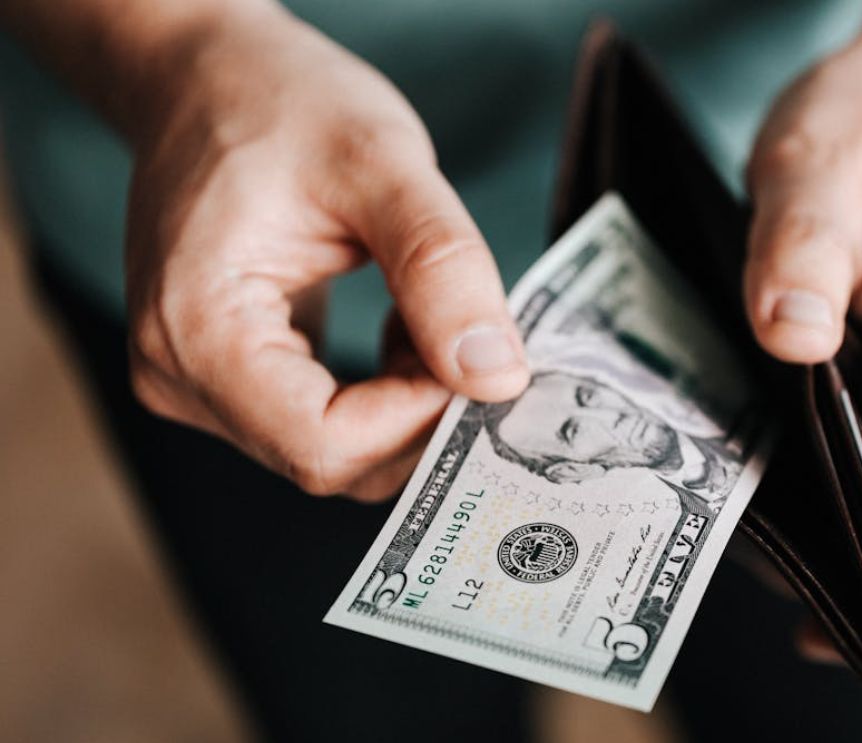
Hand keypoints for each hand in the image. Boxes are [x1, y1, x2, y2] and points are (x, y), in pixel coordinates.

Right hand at [124, 6, 528, 500]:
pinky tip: (403, 328)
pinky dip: (384, 393)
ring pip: (333, 450)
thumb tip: (497, 378)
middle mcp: (179, 376)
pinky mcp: (226, 378)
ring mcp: (197, 383)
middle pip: (330, 459)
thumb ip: (442, 270)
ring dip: (407, 403)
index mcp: (196, 329)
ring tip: (429, 315)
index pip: (324, 444)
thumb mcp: (382, 164)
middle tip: (474, 338)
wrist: (209, 78)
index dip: (418, 420)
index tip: (478, 359)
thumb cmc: (280, 102)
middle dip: (421, 414)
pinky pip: (322, 424)